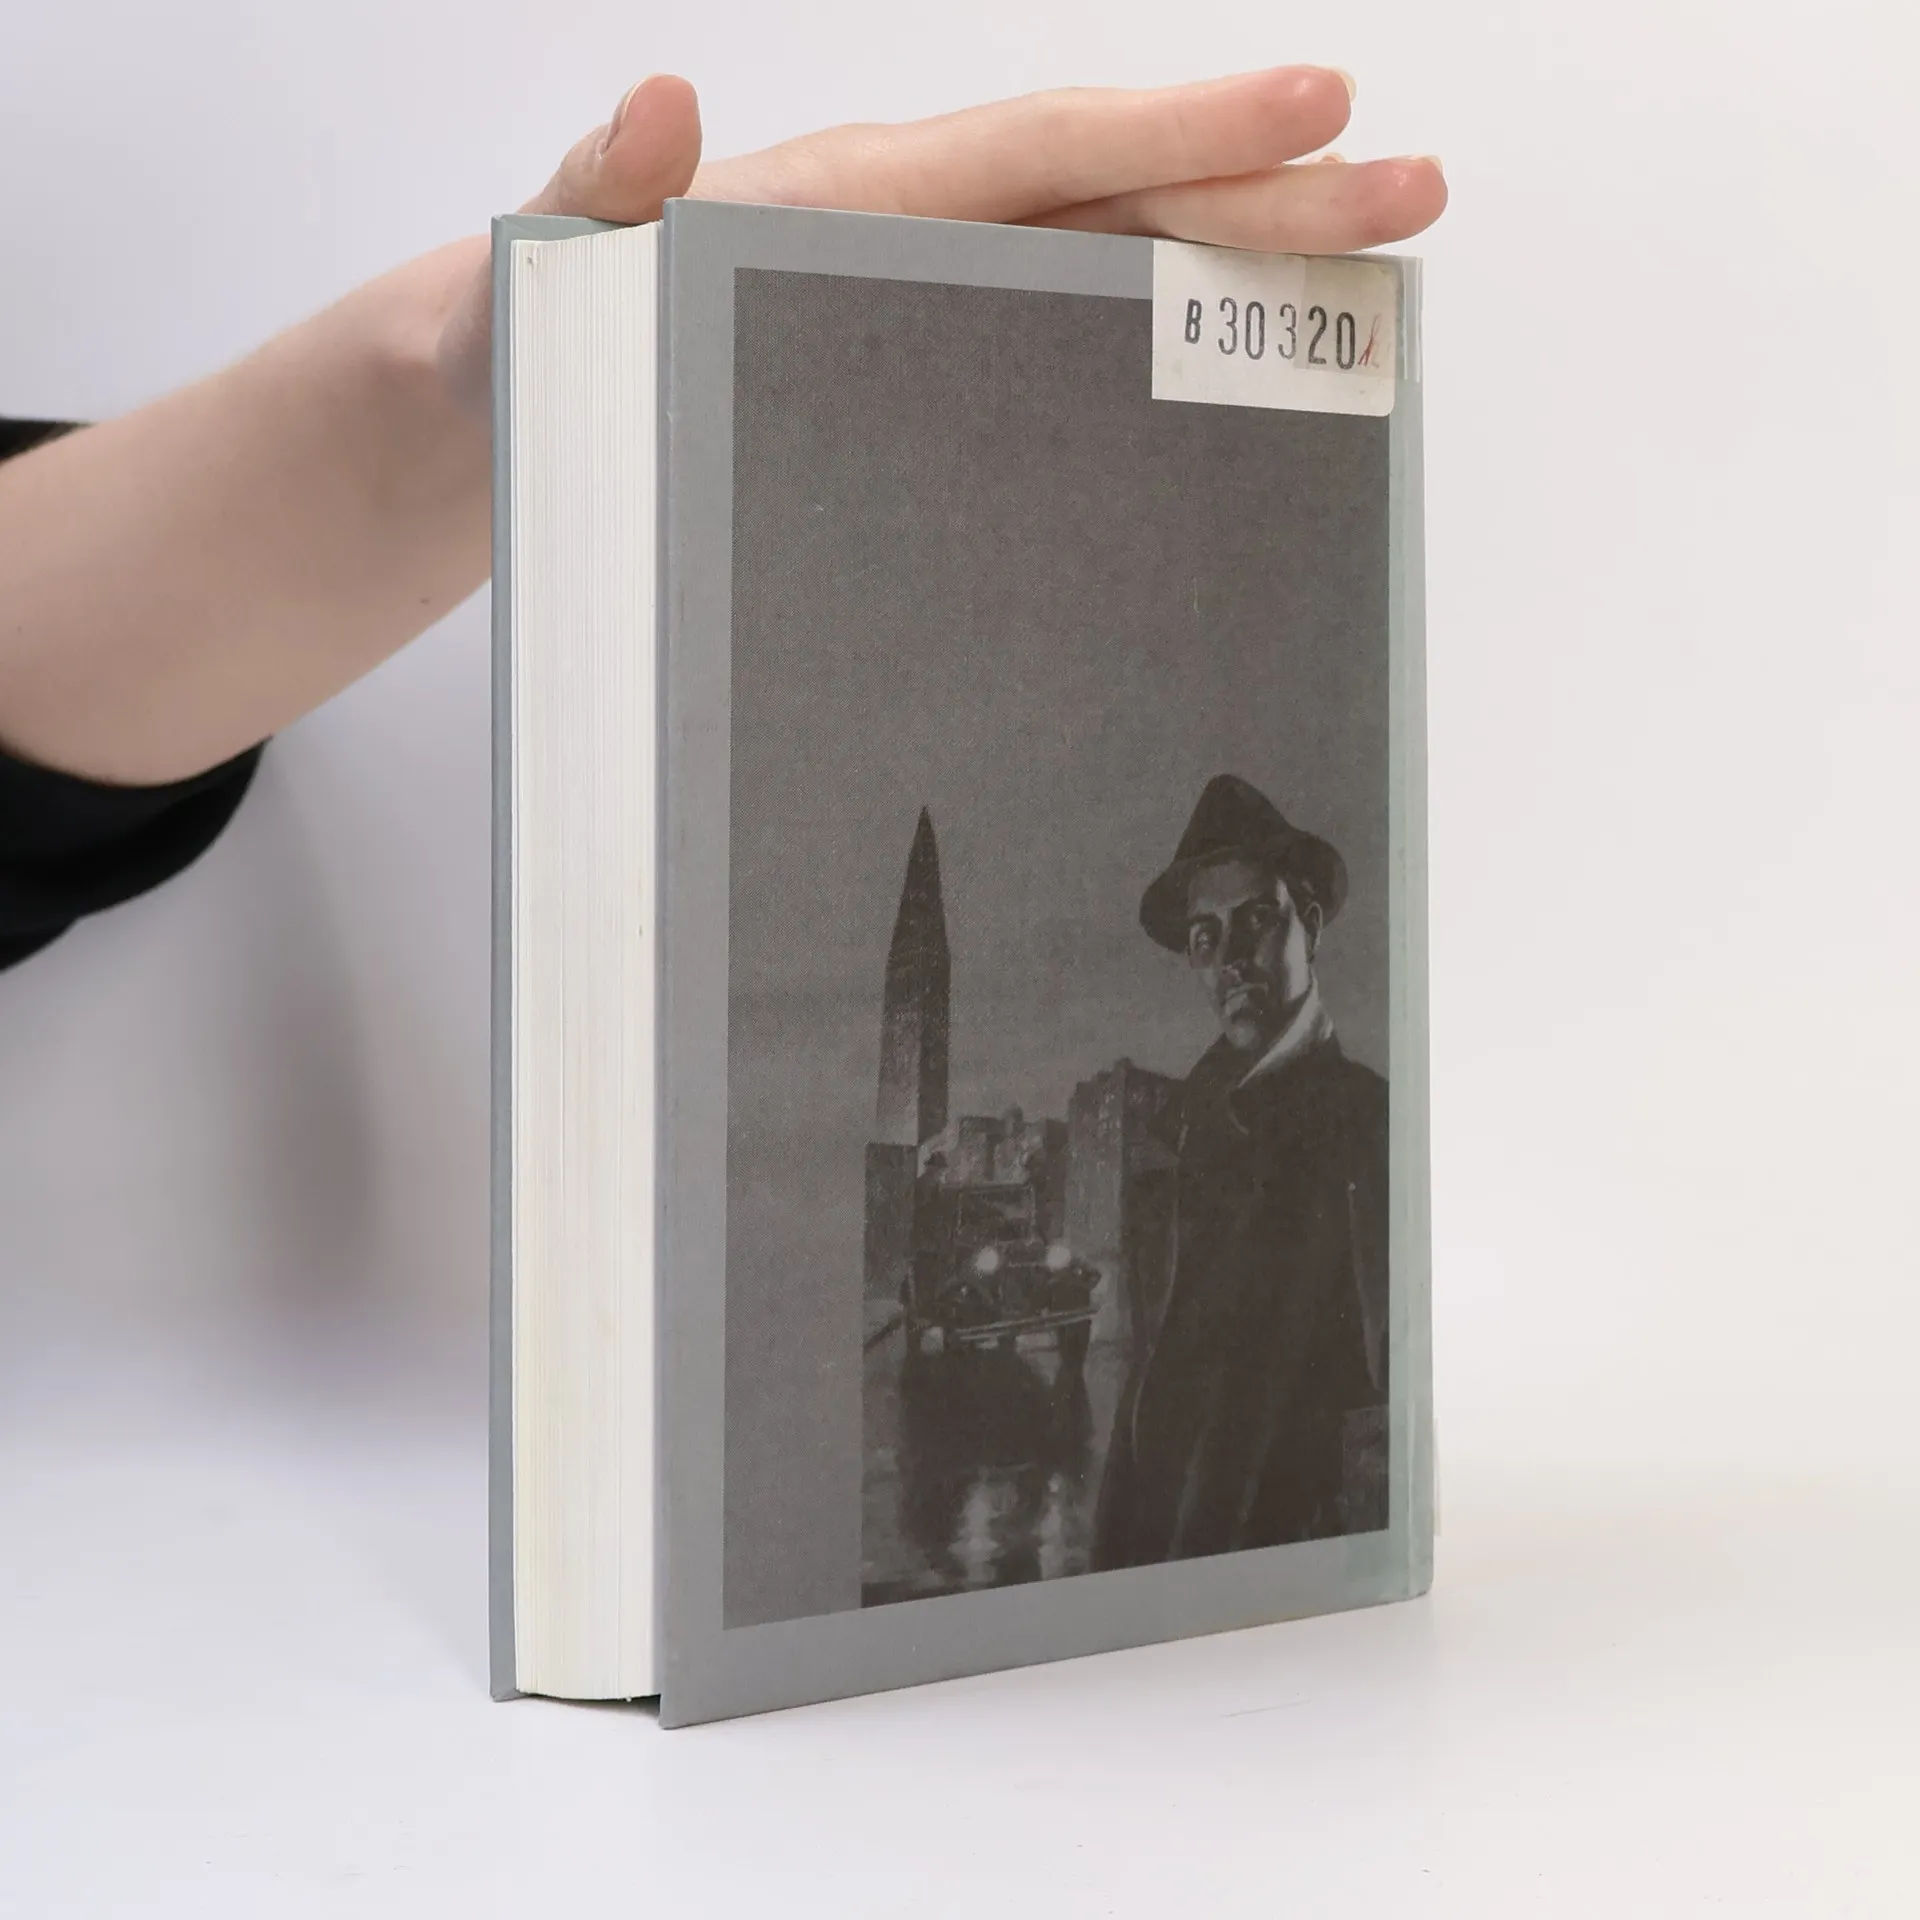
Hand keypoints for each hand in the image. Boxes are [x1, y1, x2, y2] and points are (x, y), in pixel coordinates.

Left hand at [437, 69, 1444, 406]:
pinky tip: (1246, 385)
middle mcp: (908, 239)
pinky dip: (1163, 361)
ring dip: (1244, 276)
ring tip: (1374, 278)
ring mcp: (926, 313)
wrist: (494, 429)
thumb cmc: (522, 351)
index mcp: (845, 199)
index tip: (1311, 114)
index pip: (1040, 150)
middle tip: (1414, 192)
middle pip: (1116, 203)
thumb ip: (600, 203)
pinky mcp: (924, 388)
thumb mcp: (539, 278)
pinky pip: (1063, 361)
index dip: (1176, 134)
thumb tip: (664, 107)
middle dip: (1268, 199)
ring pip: (1112, 275)